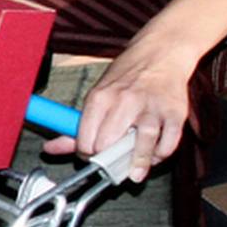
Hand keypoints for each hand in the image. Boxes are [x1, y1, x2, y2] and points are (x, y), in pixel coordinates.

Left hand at [42, 36, 196, 183]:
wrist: (160, 54)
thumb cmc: (127, 76)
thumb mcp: (97, 95)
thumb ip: (76, 126)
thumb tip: (51, 149)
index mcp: (100, 97)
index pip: (85, 139)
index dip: (85, 153)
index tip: (90, 155)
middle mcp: (125, 101)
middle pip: (109, 144)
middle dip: (108, 158)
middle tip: (110, 160)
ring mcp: (152, 108)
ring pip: (141, 145)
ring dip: (137, 164)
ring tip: (134, 172)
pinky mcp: (175, 113)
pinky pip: (168, 143)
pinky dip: (160, 155)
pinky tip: (153, 154)